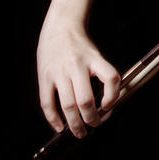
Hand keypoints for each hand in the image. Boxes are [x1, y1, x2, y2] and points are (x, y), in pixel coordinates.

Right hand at [36, 17, 121, 137]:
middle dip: (92, 118)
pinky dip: (53, 119)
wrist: (60, 26)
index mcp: (94, 59)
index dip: (114, 96)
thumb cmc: (81, 46)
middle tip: (94, 124)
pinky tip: (59, 127)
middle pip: (86, 100)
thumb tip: (107, 106)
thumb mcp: (95, 55)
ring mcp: (59, 72)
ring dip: (74, 124)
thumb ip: (101, 76)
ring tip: (80, 132)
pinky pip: (47, 103)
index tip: (109, 106)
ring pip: (67, 105)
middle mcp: (77, 65)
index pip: (111, 78)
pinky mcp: (44, 77)